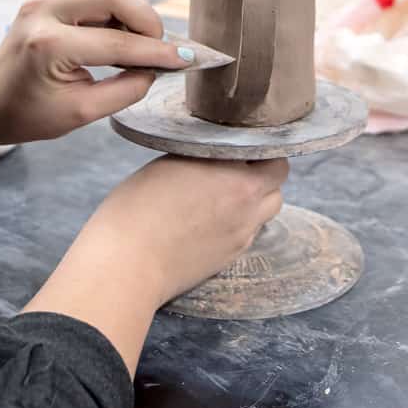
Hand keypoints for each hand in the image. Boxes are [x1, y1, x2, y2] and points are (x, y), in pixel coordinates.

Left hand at [0, 0, 187, 143]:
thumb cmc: (29, 114)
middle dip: (146, 18)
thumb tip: (158, 68)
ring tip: (138, 30)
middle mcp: (44, 11)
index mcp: (49, 46)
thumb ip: (125, 89)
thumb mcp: (80, 113)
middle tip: (158, 45)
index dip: (156, 52)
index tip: (184, 59)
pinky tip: (120, 17)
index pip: (116, 43)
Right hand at [71, 156, 288, 303]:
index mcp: (234, 172)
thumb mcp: (168, 163)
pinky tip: (212, 221)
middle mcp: (247, 202)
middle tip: (237, 167)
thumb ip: (202, 156)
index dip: (257, 146)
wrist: (129, 263)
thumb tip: (215, 154)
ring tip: (226, 194)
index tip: (240, 144)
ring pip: (269, 208)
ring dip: (257, 198)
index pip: (270, 152)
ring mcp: (243, 232)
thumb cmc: (137, 209)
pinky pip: (251, 232)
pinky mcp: (232, 256)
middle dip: (264, 171)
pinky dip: (241, 222)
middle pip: (278, 180)